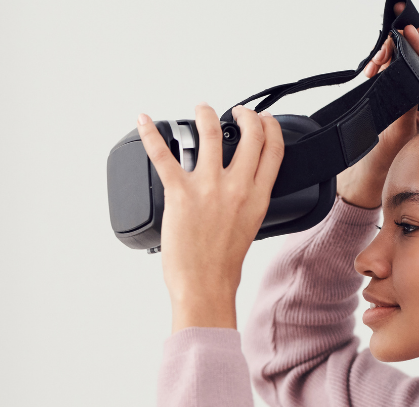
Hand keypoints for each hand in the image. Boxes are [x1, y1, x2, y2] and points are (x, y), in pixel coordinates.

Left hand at [136, 104, 284, 332]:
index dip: (270, 126)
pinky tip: (144, 121)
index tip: (264, 120)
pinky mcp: (180, 193)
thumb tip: (244, 183)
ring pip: (211, 133)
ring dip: (206, 114)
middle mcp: (236, 187)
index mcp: (257, 196)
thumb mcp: (250, 226)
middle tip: (235, 112)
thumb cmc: (223, 263)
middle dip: (245, 114)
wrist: (205, 285)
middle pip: (250, 134)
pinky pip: (163, 155)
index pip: (274, 149)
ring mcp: (208, 188)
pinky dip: (151, 134)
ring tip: (202, 109)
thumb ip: (249, 199)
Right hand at [335, 6, 418, 208]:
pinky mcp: (402, 93)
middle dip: (411, 33)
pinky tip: (373, 66)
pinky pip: (397, 67)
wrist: (374, 175)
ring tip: (376, 57)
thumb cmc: (391, 160)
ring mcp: (416, 93)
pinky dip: (384, 61)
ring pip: (410, 57)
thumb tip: (410, 79)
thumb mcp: (400, 135)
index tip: (404, 31)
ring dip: (392, 49)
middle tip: (398, 13)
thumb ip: (406, 107)